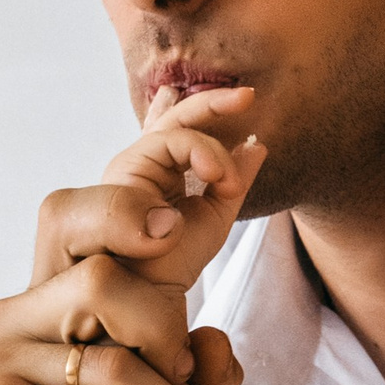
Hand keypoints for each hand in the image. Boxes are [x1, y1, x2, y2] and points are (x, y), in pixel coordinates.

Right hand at [90, 85, 267, 292]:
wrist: (152, 289)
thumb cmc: (175, 260)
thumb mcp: (217, 215)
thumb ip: (234, 180)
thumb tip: (258, 144)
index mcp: (162, 171)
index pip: (182, 128)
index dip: (211, 110)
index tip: (247, 101)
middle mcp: (142, 164)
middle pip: (175, 119)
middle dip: (212, 102)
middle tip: (248, 95)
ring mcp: (132, 165)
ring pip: (177, 129)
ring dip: (212, 147)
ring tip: (230, 181)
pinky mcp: (126, 170)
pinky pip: (167, 141)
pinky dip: (199, 152)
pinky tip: (218, 176)